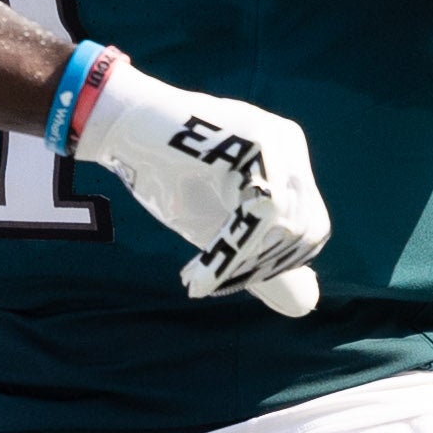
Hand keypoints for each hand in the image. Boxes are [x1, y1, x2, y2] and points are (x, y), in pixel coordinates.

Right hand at [75, 61, 330, 315]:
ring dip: (241, 262)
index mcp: (289, 162)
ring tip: (199, 276)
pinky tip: (199, 270)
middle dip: (260, 265)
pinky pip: (260, 213)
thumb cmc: (164, 172)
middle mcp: (290, 146)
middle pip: (305, 229)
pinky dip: (230, 251)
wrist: (120, 126)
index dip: (276, 264)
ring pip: (285, 225)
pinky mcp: (253, 142)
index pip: (311, 229)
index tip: (233, 275)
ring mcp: (275, 140)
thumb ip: (260, 258)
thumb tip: (306, 306)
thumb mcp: (219, 225)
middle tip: (211, 278)